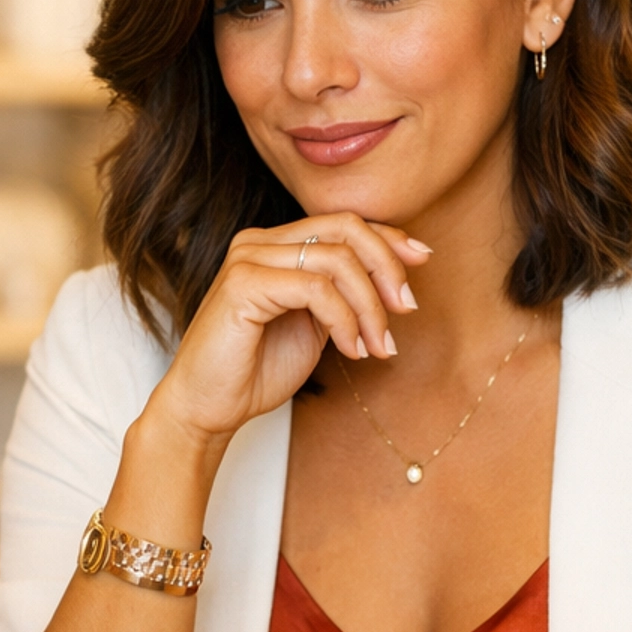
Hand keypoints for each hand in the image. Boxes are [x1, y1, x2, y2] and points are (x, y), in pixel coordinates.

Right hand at [143, 213, 430, 451]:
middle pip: (345, 228)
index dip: (388, 238)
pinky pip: (316, 289)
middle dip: (387, 267)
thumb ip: (342, 295)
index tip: (423, 260)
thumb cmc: (256, 371)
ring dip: (370, 307)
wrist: (208, 408)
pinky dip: (345, 320)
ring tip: (378, 347)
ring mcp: (248, 258)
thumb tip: (394, 280)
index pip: (343, 223)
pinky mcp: (243, 284)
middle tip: (407, 309)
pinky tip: (352, 350)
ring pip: (337, 260)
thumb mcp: (315, 325)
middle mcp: (259, 242)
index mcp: (275, 245)